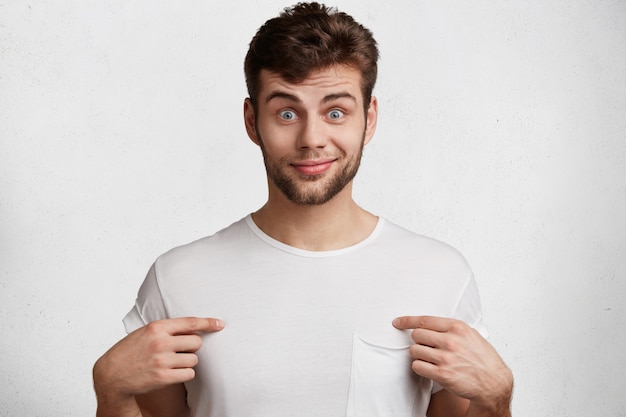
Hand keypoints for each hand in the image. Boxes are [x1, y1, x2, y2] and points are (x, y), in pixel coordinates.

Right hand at [93, 317, 223, 402]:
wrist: (111, 374)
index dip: (208, 323)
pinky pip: (189, 374)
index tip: (219, 324)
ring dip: (187, 362)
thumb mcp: (145, 332)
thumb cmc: (130, 351)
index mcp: (157, 327)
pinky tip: (173, 373)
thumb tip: (194, 330)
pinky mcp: (163, 377)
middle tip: (181, 351)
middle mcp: (161, 342)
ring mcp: (162, 360)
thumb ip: (167, 329)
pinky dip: (185, 374)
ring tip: (172, 363)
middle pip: (197, 342)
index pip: (190, 322)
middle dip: (193, 347)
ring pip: (194, 360)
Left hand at [392, 316, 512, 411]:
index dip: (407, 321)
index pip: (424, 320)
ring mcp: (446, 357)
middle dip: (418, 341)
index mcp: (457, 327)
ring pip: (414, 351)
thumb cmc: (483, 358)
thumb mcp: (471, 335)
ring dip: (419, 355)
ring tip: (431, 359)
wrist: (494, 382)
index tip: (398, 322)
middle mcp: (451, 340)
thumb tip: (428, 324)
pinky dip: (420, 367)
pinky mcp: (442, 374)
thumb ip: (451, 328)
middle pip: (416, 335)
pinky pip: (417, 366)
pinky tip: (430, 369)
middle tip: (426, 347)